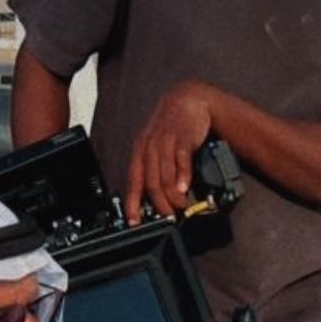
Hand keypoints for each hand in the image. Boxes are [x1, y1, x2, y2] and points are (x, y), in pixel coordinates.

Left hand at [124, 81, 213, 223]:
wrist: (187, 100)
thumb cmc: (171, 128)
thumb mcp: (157, 147)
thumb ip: (155, 170)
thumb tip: (155, 199)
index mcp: (140, 151)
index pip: (133, 182)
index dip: (133, 203)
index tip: (135, 221)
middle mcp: (150, 147)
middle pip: (151, 183)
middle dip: (160, 205)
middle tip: (168, 218)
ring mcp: (166, 142)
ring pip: (165, 176)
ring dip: (173, 196)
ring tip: (180, 207)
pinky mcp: (182, 138)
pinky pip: (180, 161)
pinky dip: (183, 177)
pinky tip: (186, 188)